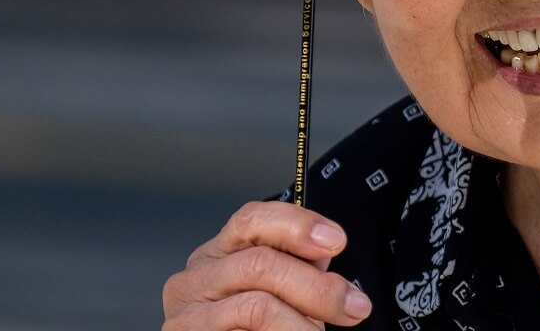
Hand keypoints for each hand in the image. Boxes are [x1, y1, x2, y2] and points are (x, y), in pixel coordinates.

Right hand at [162, 201, 372, 329]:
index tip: (336, 241)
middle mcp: (194, 278)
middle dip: (317, 287)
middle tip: (354, 306)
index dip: (298, 225)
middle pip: (261, 263)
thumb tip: (325, 248)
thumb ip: (296, 267)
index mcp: (218, 254)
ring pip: (258, 305)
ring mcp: (186, 314)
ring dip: (302, 323)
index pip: (253, 219)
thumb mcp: (279, 293)